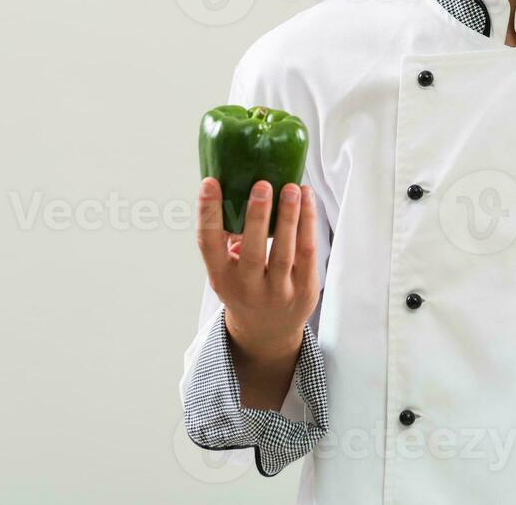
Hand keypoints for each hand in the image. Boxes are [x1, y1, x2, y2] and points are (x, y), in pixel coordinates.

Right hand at [196, 178, 320, 364]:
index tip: (210, 183)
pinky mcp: (304, 290)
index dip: (207, 213)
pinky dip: (308, 224)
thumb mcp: (227, 270)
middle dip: (257, 217)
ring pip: (285, 252)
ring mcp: (278, 293)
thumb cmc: (245, 287)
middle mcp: (247, 288)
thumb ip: (228, 239)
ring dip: (289, 217)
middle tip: (262, 184)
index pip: (209, 245)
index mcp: (221, 278)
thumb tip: (236, 189)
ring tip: (291, 187)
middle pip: (253, 252)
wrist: (267, 332)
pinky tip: (307, 199)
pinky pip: (307, 253)